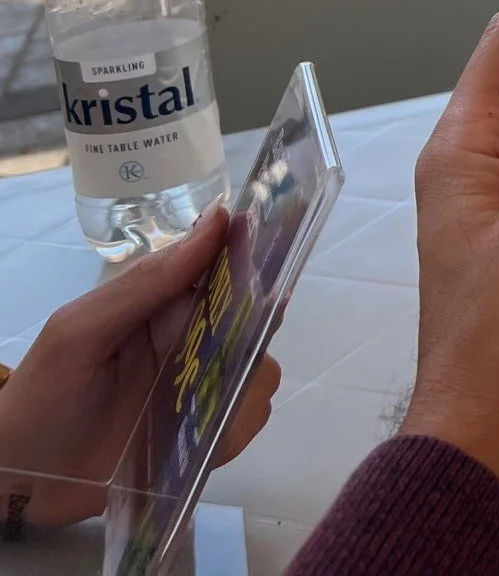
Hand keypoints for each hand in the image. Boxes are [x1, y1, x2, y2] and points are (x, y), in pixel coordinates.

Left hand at [0, 206, 279, 526]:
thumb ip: (148, 280)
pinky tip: (193, 442)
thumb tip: (219, 218)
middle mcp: (193, 338)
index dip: (260, 263)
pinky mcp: (205, 434)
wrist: (20, 480)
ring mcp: (202, 387)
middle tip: (214, 363)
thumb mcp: (81, 330)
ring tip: (189, 413)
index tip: (272, 275)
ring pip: (262, 374)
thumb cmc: (42, 396)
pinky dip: (233, 431)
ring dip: (240, 392)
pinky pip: (248, 421)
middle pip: (259, 323)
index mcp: (166, 302)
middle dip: (252, 340)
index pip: (231, 266)